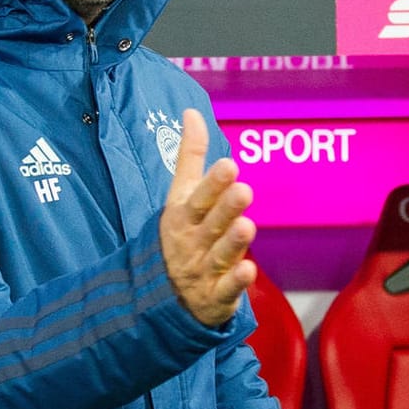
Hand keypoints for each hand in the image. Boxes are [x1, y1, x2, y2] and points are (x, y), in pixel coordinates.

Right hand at [160, 108, 256, 326]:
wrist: (159, 294)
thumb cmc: (180, 233)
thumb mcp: (180, 195)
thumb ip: (190, 156)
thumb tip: (193, 112)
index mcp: (184, 216)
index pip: (198, 197)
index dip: (213, 183)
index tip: (228, 165)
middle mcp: (193, 241)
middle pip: (211, 224)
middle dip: (226, 208)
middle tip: (243, 190)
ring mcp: (203, 270)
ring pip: (220, 254)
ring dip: (233, 242)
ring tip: (248, 225)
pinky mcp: (215, 296)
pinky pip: (225, 289)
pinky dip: (236, 282)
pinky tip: (249, 271)